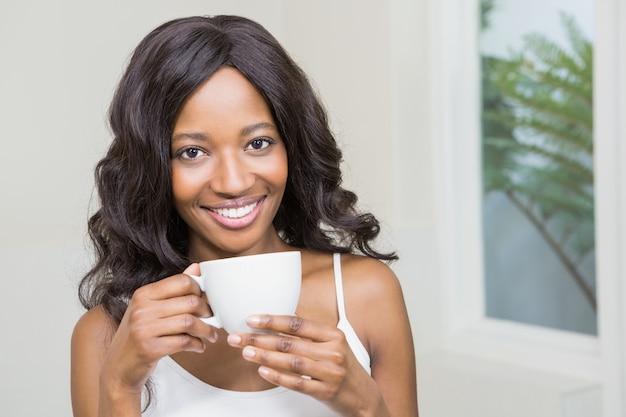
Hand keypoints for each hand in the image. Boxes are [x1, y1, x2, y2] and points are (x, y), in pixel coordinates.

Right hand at [100, 264, 216, 394]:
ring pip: (189, 322)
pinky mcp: (149, 349)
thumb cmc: (138, 336)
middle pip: (190, 302)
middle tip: (212, 319)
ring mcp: (143, 329)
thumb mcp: (150, 308)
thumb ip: (173, 288)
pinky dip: (197, 344)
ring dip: (206, 330)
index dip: (200, 290)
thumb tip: (197, 268)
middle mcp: (142, 309)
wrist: (118, 367)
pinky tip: (198, 346)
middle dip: (207, 311)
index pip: (182, 281)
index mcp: (143, 294)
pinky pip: (184, 342)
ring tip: (210, 335)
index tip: (206, 299)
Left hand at [227, 315, 388, 416]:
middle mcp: (332, 351)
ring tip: (246, 352)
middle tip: (239, 337)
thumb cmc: (344, 368)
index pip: (297, 324)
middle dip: (259, 338)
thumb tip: (281, 322)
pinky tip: (263, 371)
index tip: (253, 319)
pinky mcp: (325, 391)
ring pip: (291, 361)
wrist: (364, 396)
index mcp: (333, 335)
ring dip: (264, 356)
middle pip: (289, 342)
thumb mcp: (333, 345)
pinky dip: (277, 377)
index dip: (272, 321)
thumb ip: (310, 335)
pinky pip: (297, 382)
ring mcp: (330, 372)